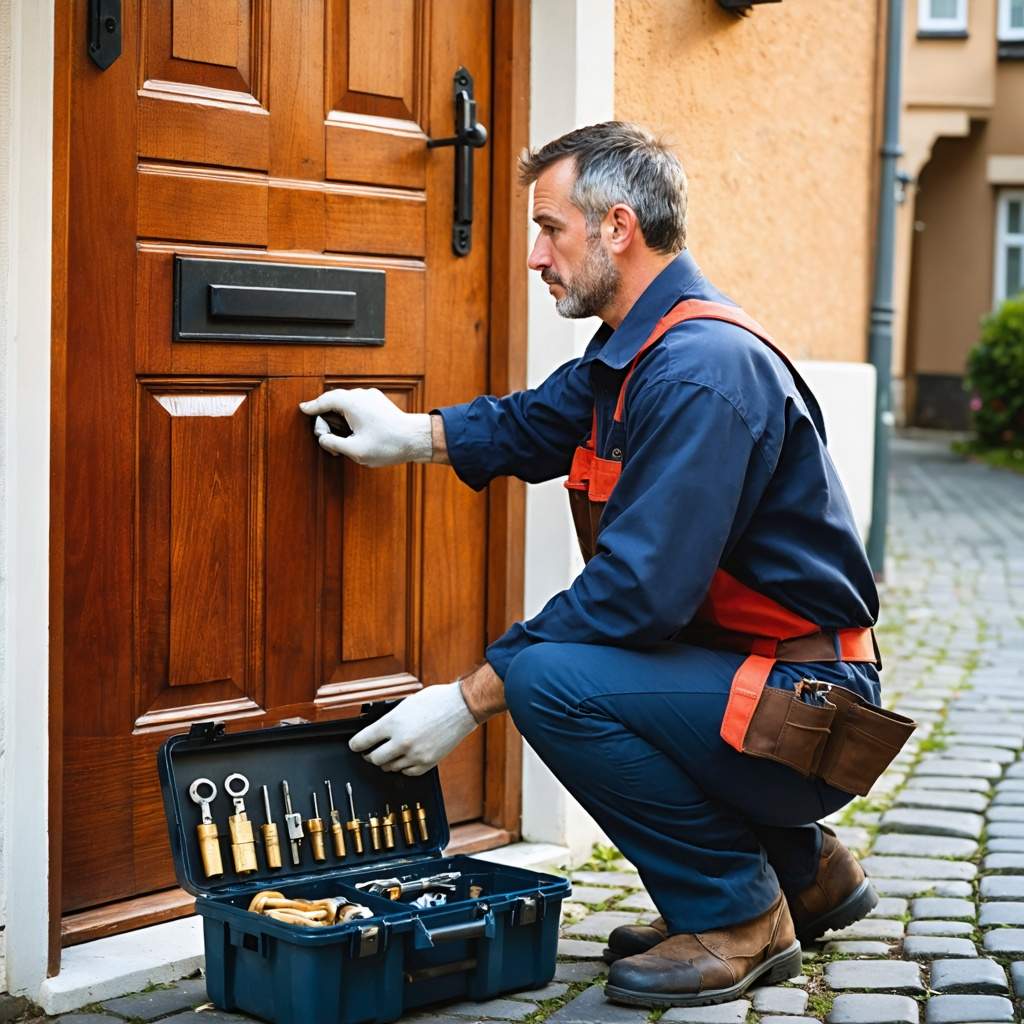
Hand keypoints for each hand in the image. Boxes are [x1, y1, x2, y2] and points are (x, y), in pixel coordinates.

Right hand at [299, 387, 431, 466]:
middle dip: (328, 422)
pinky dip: (352, 418)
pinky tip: (357, 435)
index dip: (312, 406)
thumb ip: (332, 443)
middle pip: (334, 404)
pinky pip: (358, 407)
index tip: (303, 409)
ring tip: (346, 443)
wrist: (417, 439)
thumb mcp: (355, 450)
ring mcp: (371, 397)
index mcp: (351, 403)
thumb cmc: (388, 445)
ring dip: (341, 422)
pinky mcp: (379, 402)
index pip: (325, 401)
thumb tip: (322, 438)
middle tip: (332, 445)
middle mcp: (360, 395)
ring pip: (347, 406)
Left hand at [349, 682, 477, 775]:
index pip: (363, 740)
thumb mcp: (405, 704)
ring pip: (390, 767)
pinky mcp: (427, 763)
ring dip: (387, 762)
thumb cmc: (436, 700)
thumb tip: (378, 731)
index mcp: (393, 722)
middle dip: (370, 755)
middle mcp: (401, 741)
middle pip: (374, 758)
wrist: (462, 707)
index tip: (355, 746)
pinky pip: (407, 772)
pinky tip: (405, 759)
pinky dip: (403, 767)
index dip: (355, 744)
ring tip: (390, 754)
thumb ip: (390, 719)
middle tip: (371, 752)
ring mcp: (415, 754)